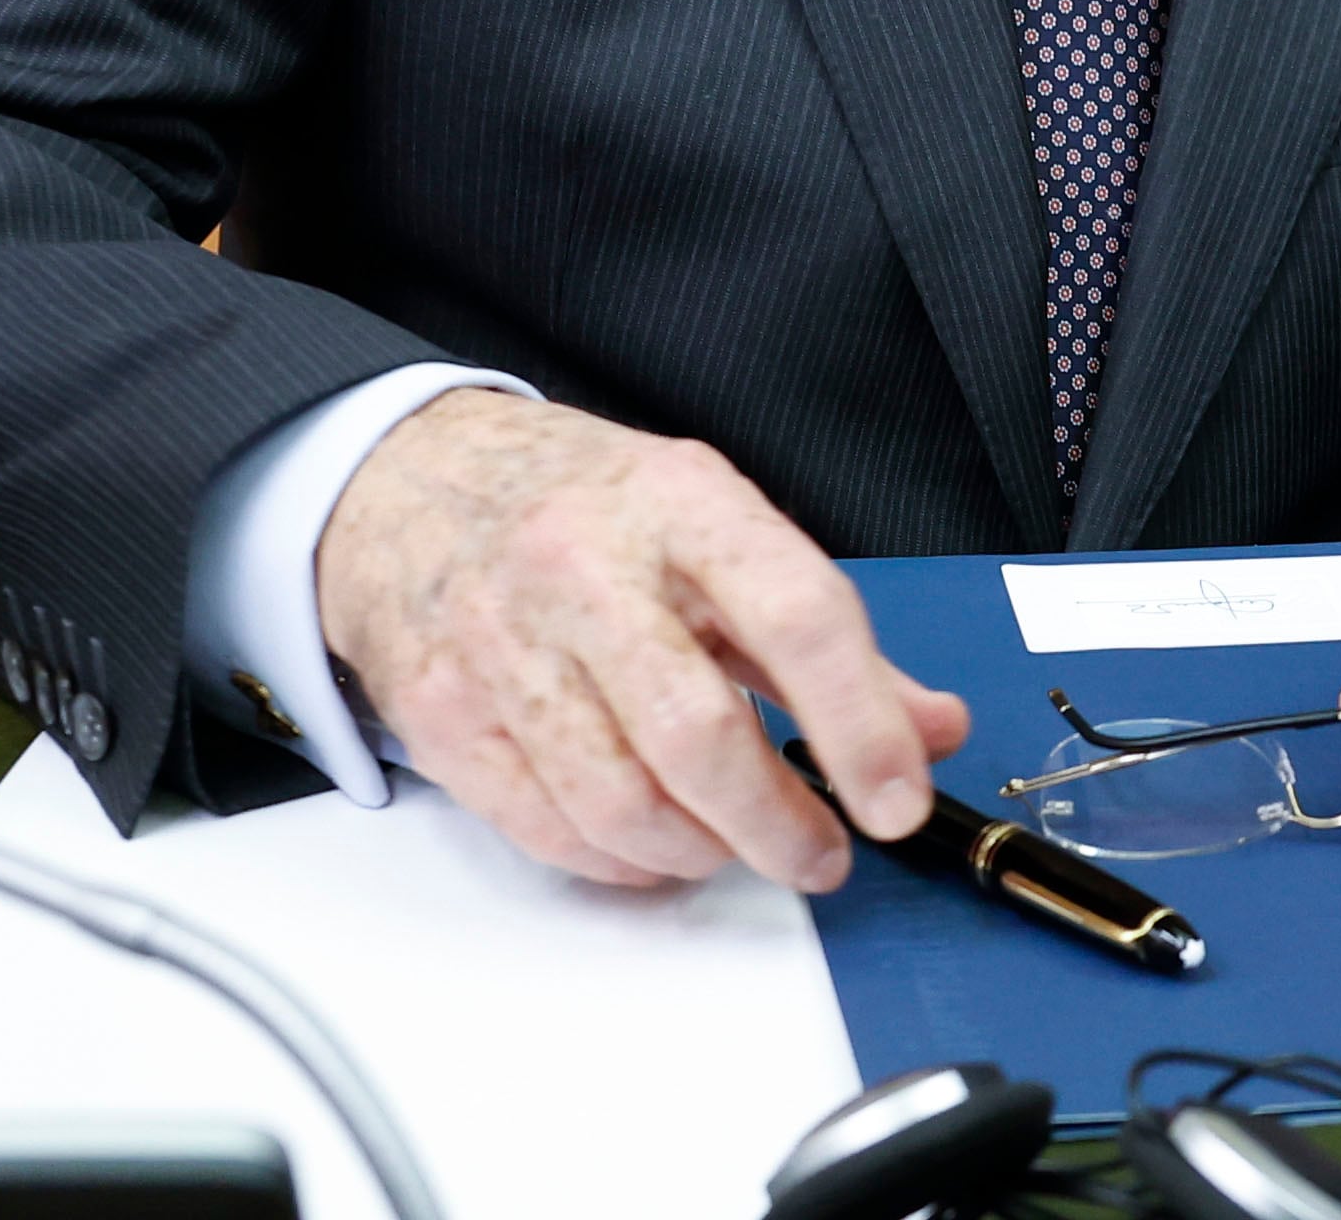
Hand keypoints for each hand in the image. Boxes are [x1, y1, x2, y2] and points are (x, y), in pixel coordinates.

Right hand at [316, 390, 968, 891]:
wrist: (407, 479)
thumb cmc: (585, 507)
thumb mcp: (717, 528)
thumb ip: (827, 639)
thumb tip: (934, 730)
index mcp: (682, 504)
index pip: (797, 616)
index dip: (861, 724)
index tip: (897, 800)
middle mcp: (584, 566)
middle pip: (697, 734)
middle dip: (777, 824)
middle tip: (820, 855)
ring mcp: (501, 641)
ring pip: (618, 801)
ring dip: (700, 852)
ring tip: (737, 847)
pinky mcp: (441, 712)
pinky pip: (547, 828)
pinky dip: (619, 862)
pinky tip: (655, 845)